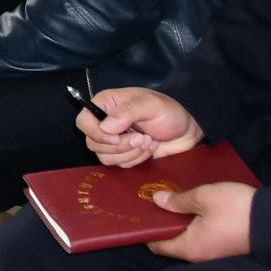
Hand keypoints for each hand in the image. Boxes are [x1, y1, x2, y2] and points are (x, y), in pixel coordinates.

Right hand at [80, 86, 201, 167]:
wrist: (187, 130)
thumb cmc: (169, 111)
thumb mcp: (149, 105)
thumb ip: (127, 113)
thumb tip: (106, 128)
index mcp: (105, 105)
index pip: (83, 121)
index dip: (96, 133)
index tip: (116, 136)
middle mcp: (105, 123)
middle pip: (93, 143)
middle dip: (120, 145)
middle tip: (142, 137)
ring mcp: (114, 141)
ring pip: (105, 157)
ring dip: (130, 153)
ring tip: (148, 142)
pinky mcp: (124, 155)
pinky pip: (119, 165)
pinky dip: (135, 160)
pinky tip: (149, 149)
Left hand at [148, 181, 253, 261]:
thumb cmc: (236, 208)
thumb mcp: (204, 197)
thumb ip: (178, 200)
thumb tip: (157, 201)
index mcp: (190, 248)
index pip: (157, 246)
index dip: (148, 230)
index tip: (144, 213)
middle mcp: (200, 257)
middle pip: (172, 243)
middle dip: (165, 224)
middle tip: (160, 203)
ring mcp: (214, 255)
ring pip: (189, 240)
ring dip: (183, 224)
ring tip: (179, 203)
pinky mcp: (226, 249)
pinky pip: (204, 239)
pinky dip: (197, 226)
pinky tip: (199, 210)